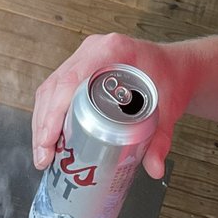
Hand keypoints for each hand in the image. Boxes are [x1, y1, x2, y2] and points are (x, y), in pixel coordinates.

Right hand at [31, 33, 192, 179]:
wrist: (175, 66)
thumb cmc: (171, 78)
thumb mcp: (169, 107)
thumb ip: (162, 138)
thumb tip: (154, 168)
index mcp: (113, 50)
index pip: (73, 78)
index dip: (55, 110)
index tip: (50, 140)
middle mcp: (94, 49)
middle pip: (56, 85)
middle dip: (44, 124)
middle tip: (45, 157)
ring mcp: (85, 57)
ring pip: (51, 88)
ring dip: (42, 122)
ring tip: (44, 155)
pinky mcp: (81, 67)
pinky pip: (57, 89)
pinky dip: (49, 115)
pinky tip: (50, 140)